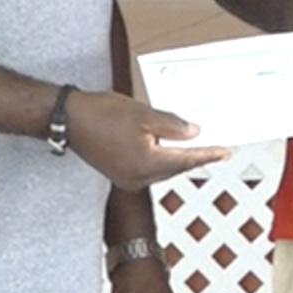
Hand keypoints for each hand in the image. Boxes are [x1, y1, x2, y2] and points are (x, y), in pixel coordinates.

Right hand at [66, 90, 228, 190]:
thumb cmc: (101, 114)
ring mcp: (125, 178)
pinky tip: (166, 148)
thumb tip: (194, 133)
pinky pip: (148, 169)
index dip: (207, 155)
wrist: (69, 118)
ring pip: (161, 170)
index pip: (185, 160)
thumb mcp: (144, 114)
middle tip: (214, 150)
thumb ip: (173, 126)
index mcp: (146, 164)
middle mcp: (136, 177)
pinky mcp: (118, 173)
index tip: (224, 153)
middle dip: (193, 157)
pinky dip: (160, 159)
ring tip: (194, 148)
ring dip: (176, 159)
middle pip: (174, 168)